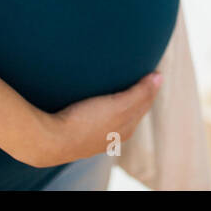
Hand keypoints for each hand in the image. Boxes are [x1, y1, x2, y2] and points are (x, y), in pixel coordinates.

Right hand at [10, 72, 162, 167]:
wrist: (50, 141)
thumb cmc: (85, 122)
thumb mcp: (118, 106)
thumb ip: (140, 93)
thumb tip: (160, 77)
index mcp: (126, 129)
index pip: (144, 103)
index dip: (150, 86)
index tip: (152, 69)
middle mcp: (114, 135)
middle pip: (132, 110)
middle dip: (139, 94)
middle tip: (140, 74)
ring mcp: (96, 136)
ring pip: (115, 114)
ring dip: (121, 99)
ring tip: (119, 83)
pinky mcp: (78, 133)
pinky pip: (98, 116)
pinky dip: (104, 105)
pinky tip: (95, 100)